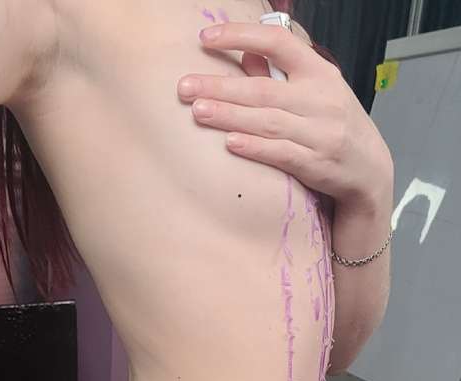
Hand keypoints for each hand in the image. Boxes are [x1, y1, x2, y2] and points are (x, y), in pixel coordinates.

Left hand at [177, 23, 393, 209]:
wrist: (369, 170)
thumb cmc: (336, 126)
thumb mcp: (316, 92)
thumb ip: (280, 75)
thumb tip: (244, 56)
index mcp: (320, 72)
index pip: (277, 42)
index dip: (240, 36)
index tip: (205, 37)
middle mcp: (321, 99)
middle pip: (262, 89)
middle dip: (220, 87)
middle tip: (185, 87)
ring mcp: (320, 133)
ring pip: (267, 121)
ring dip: (230, 116)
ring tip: (197, 111)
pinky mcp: (316, 163)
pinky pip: (281, 154)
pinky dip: (255, 148)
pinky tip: (230, 143)